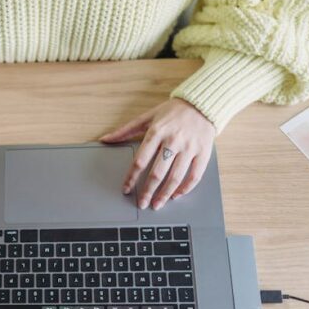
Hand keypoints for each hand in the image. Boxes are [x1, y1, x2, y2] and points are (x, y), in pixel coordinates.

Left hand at [100, 98, 214, 209]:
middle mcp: (173, 141)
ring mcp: (190, 148)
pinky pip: (195, 175)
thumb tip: (105, 139)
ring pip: (176, 177)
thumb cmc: (172, 111)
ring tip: (157, 204)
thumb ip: (125, 130)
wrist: (201, 104)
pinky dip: (185, 188)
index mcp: (157, 132)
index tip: (126, 189)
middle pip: (158, 173)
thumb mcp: (147, 117)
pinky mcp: (203, 153)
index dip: (132, 177)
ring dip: (165, 194)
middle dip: (148, 191)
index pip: (140, 160)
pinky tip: (176, 195)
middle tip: (142, 204)